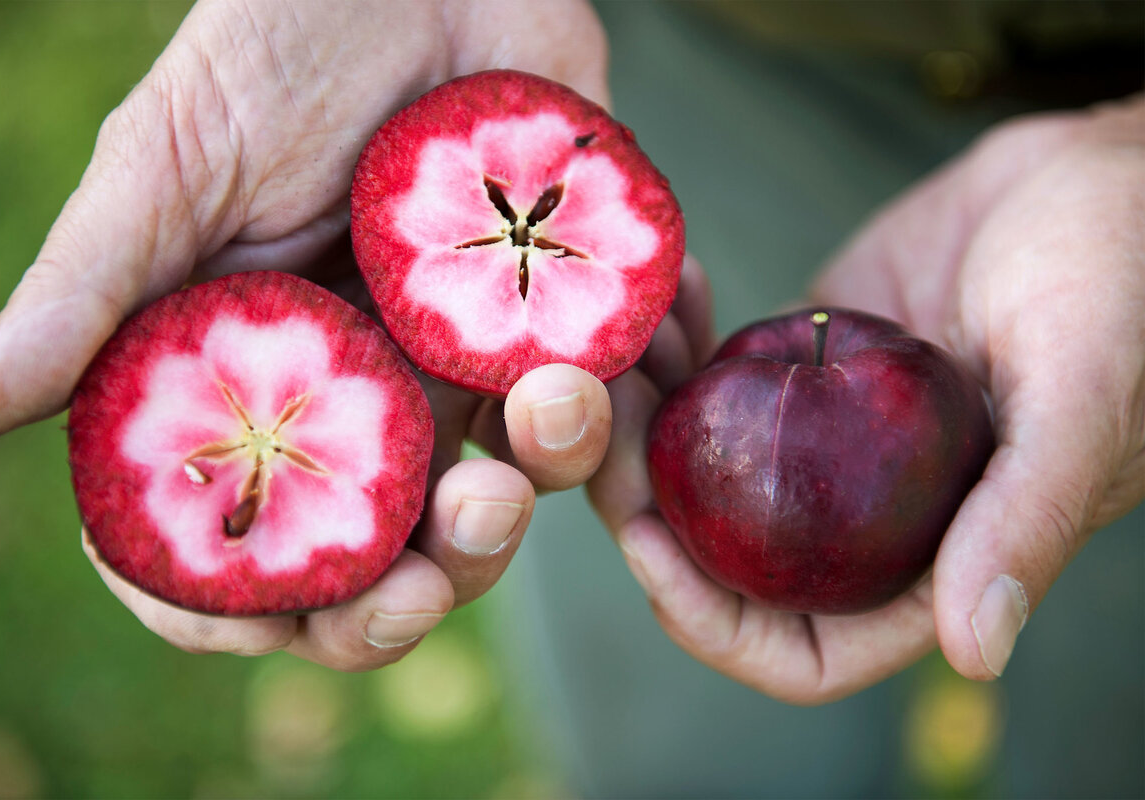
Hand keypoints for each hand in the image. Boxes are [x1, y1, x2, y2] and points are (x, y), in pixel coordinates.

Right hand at [0, 0, 613, 668]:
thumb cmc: (283, 51)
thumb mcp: (166, 172)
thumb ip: (83, 302)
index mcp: (247, 390)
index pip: (231, 546)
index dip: (237, 611)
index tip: (269, 625)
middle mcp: (352, 401)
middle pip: (377, 563)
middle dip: (406, 597)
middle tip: (428, 580)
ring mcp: (455, 371)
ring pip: (499, 500)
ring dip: (523, 495)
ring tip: (544, 407)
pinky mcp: (549, 328)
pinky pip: (591, 413)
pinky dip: (606, 418)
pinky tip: (600, 377)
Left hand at [589, 95, 1144, 703]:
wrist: (1099, 178)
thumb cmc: (1122, 284)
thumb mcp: (1082, 399)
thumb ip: (1024, 520)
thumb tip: (977, 654)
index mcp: (931, 559)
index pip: (803, 648)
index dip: (713, 621)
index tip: (645, 545)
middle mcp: (866, 516)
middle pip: (722, 553)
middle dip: (641, 503)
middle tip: (587, 420)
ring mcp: (827, 442)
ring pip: (705, 468)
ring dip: (643, 419)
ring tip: (609, 344)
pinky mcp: (808, 365)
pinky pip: (722, 381)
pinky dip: (683, 349)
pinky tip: (670, 298)